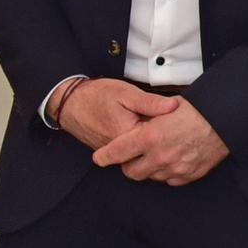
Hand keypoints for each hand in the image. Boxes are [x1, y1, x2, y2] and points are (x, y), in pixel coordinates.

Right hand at [54, 78, 178, 151]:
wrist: (69, 103)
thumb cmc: (96, 95)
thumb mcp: (126, 93)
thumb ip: (150, 102)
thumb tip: (174, 106)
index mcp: (128, 134)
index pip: (160, 137)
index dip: (171, 126)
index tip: (178, 116)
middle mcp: (121, 150)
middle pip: (151, 148)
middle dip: (163, 137)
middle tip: (170, 122)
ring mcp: (115, 154)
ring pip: (142, 152)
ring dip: (151, 142)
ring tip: (157, 126)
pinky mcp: (111, 153)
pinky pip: (131, 153)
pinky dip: (140, 144)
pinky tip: (143, 130)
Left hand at [90, 96, 227, 183]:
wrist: (226, 119)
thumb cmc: (198, 109)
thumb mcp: (167, 107)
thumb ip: (148, 119)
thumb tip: (136, 124)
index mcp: (149, 137)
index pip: (116, 152)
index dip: (104, 156)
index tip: (99, 158)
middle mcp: (159, 157)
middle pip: (131, 172)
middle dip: (128, 164)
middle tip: (132, 155)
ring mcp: (174, 168)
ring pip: (150, 177)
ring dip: (149, 168)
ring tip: (157, 154)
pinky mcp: (188, 175)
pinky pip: (169, 180)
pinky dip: (167, 172)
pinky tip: (173, 159)